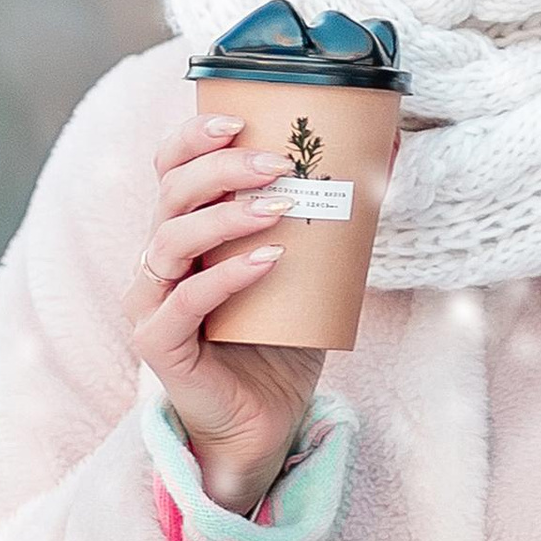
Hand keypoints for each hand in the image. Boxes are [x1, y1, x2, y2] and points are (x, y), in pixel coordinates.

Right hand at [125, 112, 323, 512]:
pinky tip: (268, 261)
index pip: (171, 167)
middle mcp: (158, 260)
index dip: (194, 136)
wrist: (265, 421)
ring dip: (226, 216)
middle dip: (223, 167)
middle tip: (280, 164)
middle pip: (170, 193)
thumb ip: (332, 221)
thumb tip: (388, 159)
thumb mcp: (311, 271)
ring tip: (280, 207)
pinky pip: (185, 301)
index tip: (242, 118)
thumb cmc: (282, 341)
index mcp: (185, 231)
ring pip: (170, 240)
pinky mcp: (159, 344)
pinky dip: (226, 275)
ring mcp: (152, 302)